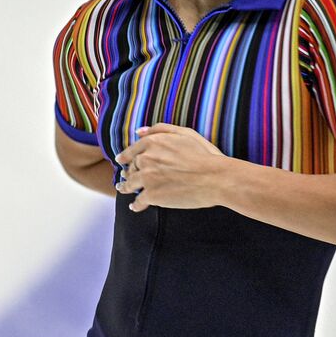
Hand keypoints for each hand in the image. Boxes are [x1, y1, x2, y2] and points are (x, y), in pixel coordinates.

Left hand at [114, 124, 228, 211]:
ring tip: (124, 190)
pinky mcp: (152, 196)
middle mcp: (146, 159)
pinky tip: (135, 206)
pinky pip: (138, 201)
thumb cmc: (205, 155)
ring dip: (126, 187)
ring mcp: (147, 178)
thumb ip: (160, 129)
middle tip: (127, 177)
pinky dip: (136, 205)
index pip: (132, 151)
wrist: (214, 178)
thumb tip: (139, 132)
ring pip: (130, 184)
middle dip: (128, 172)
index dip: (125, 157)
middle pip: (131, 168)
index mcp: (152, 143)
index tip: (121, 160)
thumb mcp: (185, 133)